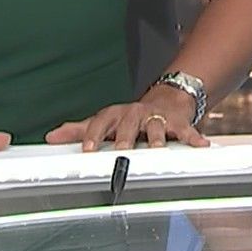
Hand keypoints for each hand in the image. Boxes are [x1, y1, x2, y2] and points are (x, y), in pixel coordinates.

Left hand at [46, 83, 209, 150]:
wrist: (166, 100)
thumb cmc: (131, 117)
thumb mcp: (106, 121)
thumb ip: (80, 130)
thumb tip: (51, 137)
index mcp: (116, 115)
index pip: (101, 122)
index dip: (94, 135)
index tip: (88, 150)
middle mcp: (135, 114)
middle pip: (129, 125)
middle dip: (125, 138)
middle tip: (122, 150)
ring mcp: (157, 118)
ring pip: (156, 127)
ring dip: (156, 138)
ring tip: (157, 149)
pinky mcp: (177, 123)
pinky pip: (186, 130)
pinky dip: (193, 137)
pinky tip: (200, 145)